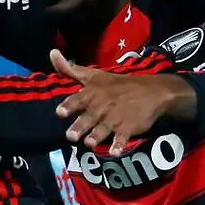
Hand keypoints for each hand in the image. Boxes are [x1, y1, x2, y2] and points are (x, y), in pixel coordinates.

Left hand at [51, 50, 195, 155]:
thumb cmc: (116, 84)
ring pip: (104, 128)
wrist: (151, 90)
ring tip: (89, 144)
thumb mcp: (93, 75)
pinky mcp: (129, 127)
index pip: (78, 99)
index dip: (69, 105)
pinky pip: (123, 137)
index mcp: (93, 93)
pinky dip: (120, 144)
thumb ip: (70, 69)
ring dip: (97, 135)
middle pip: (89, 117)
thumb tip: (52, 53)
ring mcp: (116, 117)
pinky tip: (115, 152)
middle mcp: (102, 106)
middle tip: (70, 136)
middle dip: (80, 125)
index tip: (60, 112)